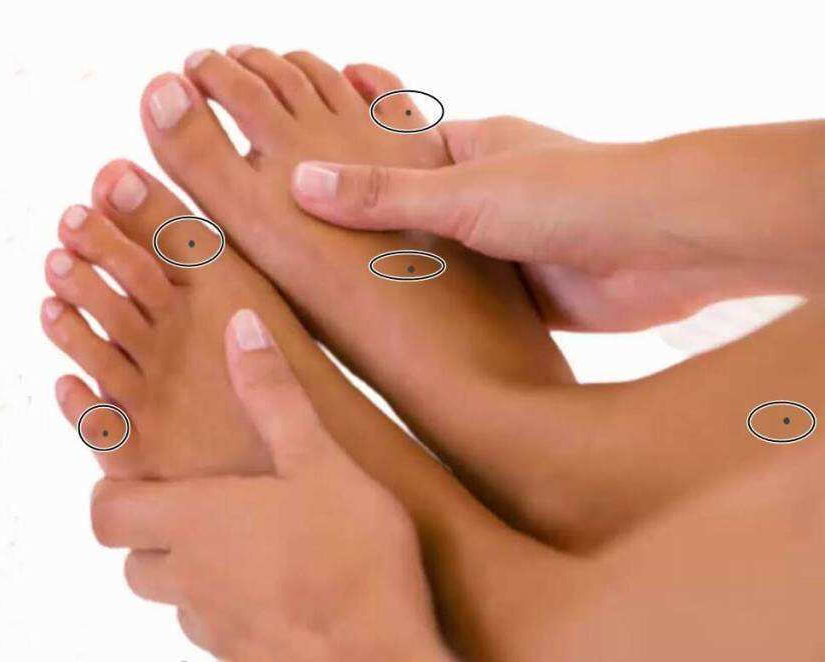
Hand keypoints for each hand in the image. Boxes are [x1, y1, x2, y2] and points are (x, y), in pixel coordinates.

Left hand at [90, 309, 451, 661]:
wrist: (381, 658)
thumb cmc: (352, 558)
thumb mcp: (318, 460)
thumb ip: (274, 396)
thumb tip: (241, 327)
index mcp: (193, 522)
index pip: (105, 512)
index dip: (110, 491)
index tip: (135, 474)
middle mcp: (188, 578)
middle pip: (132, 558)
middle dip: (152, 532)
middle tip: (198, 506)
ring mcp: (212, 625)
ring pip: (172, 597)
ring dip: (190, 571)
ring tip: (243, 545)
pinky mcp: (240, 658)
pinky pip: (213, 629)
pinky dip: (226, 605)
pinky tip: (275, 587)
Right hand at [290, 118, 824, 329]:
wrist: (671, 247)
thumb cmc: (578, 193)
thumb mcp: (466, 191)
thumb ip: (385, 194)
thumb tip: (301, 182)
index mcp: (471, 148)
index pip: (389, 150)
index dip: (343, 162)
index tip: (289, 176)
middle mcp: (484, 194)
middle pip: (406, 213)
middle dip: (362, 230)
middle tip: (296, 247)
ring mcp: (503, 246)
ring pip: (434, 263)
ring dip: (399, 278)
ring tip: (330, 298)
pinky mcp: (521, 295)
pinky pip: (466, 306)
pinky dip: (437, 318)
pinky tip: (397, 336)